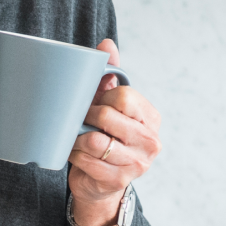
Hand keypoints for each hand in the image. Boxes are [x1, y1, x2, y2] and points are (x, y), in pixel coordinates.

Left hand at [67, 39, 160, 225]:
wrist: (100, 181)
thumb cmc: (105, 135)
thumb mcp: (109, 104)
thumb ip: (110, 75)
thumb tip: (107, 44)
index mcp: (151, 118)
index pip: (124, 96)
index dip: (102, 97)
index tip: (94, 103)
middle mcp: (150, 141)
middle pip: (107, 117)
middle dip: (86, 116)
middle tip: (80, 119)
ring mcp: (137, 164)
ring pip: (95, 141)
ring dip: (77, 138)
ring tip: (75, 136)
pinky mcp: (119, 181)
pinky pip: (88, 162)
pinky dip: (75, 155)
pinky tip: (75, 153)